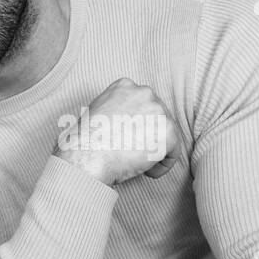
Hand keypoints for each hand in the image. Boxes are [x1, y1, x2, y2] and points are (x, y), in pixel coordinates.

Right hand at [54, 78, 179, 185]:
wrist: (87, 155)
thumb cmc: (84, 142)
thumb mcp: (96, 112)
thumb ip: (116, 110)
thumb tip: (124, 123)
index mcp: (126, 86)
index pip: (143, 105)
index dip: (137, 125)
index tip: (128, 139)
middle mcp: (145, 93)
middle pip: (158, 118)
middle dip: (148, 137)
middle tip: (132, 153)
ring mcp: (158, 111)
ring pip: (167, 135)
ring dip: (154, 151)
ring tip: (136, 163)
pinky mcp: (168, 132)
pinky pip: (173, 153)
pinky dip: (161, 166)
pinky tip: (145, 172)